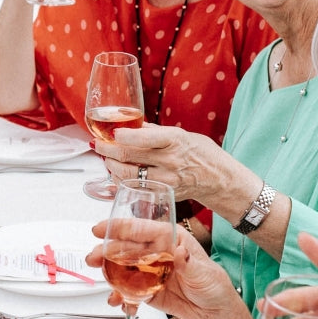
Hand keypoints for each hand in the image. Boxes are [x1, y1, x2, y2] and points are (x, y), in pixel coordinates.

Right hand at [86, 222, 239, 318]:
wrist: (212, 313)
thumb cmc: (213, 287)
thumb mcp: (204, 274)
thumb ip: (190, 264)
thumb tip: (180, 252)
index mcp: (170, 239)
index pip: (142, 229)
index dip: (119, 227)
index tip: (101, 229)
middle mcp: (155, 251)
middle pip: (125, 247)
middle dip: (106, 252)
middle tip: (93, 258)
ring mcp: (148, 269)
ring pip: (122, 267)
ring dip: (109, 274)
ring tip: (105, 284)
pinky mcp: (145, 288)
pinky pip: (128, 289)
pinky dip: (122, 296)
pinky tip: (120, 302)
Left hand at [95, 123, 231, 204]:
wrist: (220, 180)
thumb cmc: (201, 153)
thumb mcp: (182, 134)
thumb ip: (155, 131)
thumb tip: (130, 125)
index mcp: (174, 140)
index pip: (141, 138)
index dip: (121, 135)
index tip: (110, 133)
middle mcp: (169, 161)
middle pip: (129, 155)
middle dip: (107, 149)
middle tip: (97, 144)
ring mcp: (166, 180)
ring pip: (128, 174)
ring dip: (111, 165)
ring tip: (106, 158)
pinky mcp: (163, 193)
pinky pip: (136, 188)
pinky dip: (121, 181)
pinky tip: (116, 174)